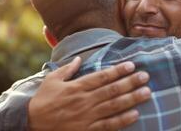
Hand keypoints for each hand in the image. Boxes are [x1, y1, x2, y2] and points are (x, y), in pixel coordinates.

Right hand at [28, 57, 150, 130]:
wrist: (33, 123)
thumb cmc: (43, 100)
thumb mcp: (51, 80)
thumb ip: (66, 69)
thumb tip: (77, 58)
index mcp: (77, 87)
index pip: (102, 76)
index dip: (118, 70)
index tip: (131, 65)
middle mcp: (85, 100)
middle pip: (112, 90)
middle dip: (131, 82)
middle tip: (145, 76)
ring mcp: (87, 116)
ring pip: (114, 106)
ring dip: (132, 99)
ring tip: (146, 92)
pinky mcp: (88, 129)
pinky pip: (109, 124)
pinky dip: (122, 120)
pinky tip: (135, 114)